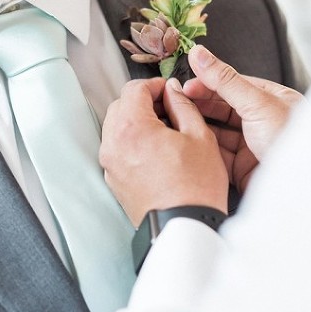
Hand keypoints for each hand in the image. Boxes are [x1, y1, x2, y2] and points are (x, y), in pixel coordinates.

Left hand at [100, 77, 228, 225]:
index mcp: (132, 128)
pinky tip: (159, 150)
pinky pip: (119, 149)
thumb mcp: (199, 136)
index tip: (170, 90)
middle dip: (144, 101)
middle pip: (121, 106)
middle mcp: (113, 145)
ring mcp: (111, 164)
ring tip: (167, 131)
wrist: (184, 227)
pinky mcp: (114, 180)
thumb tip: (174, 92)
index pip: (134, 89)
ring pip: (117, 127)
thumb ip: (183, 106)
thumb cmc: (195, 186)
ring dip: (137, 121)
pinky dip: (133, 141)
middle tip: (170, 107)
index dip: (155, 85)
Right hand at [182, 45, 303, 191]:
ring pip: (218, 133)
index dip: (208, 84)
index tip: (185, 85)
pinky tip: (188, 143)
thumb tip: (200, 54)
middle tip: (175, 102)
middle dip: (200, 105)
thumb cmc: (289, 140)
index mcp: (272, 100)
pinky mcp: (243, 168)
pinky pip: (218, 155)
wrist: (296, 184)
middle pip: (224, 109)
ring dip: (198, 127)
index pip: (234, 85)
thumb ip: (225, 79)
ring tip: (176, 122)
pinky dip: (202, 149)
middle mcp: (262, 122)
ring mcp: (252, 145)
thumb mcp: (257, 102)